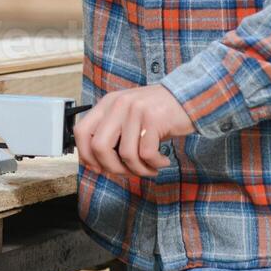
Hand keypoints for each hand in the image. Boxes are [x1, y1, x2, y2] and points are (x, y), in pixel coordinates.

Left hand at [73, 84, 195, 178]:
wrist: (188, 97)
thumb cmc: (157, 114)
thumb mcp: (128, 117)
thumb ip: (112, 134)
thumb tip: (95, 164)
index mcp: (107, 104)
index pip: (81, 132)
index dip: (86, 155)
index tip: (99, 168)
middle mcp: (118, 104)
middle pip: (99, 147)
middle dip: (113, 168)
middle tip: (128, 172)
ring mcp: (135, 110)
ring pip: (126, 155)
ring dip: (140, 170)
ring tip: (150, 168)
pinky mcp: (154, 118)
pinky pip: (147, 154)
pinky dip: (155, 164)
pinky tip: (162, 161)